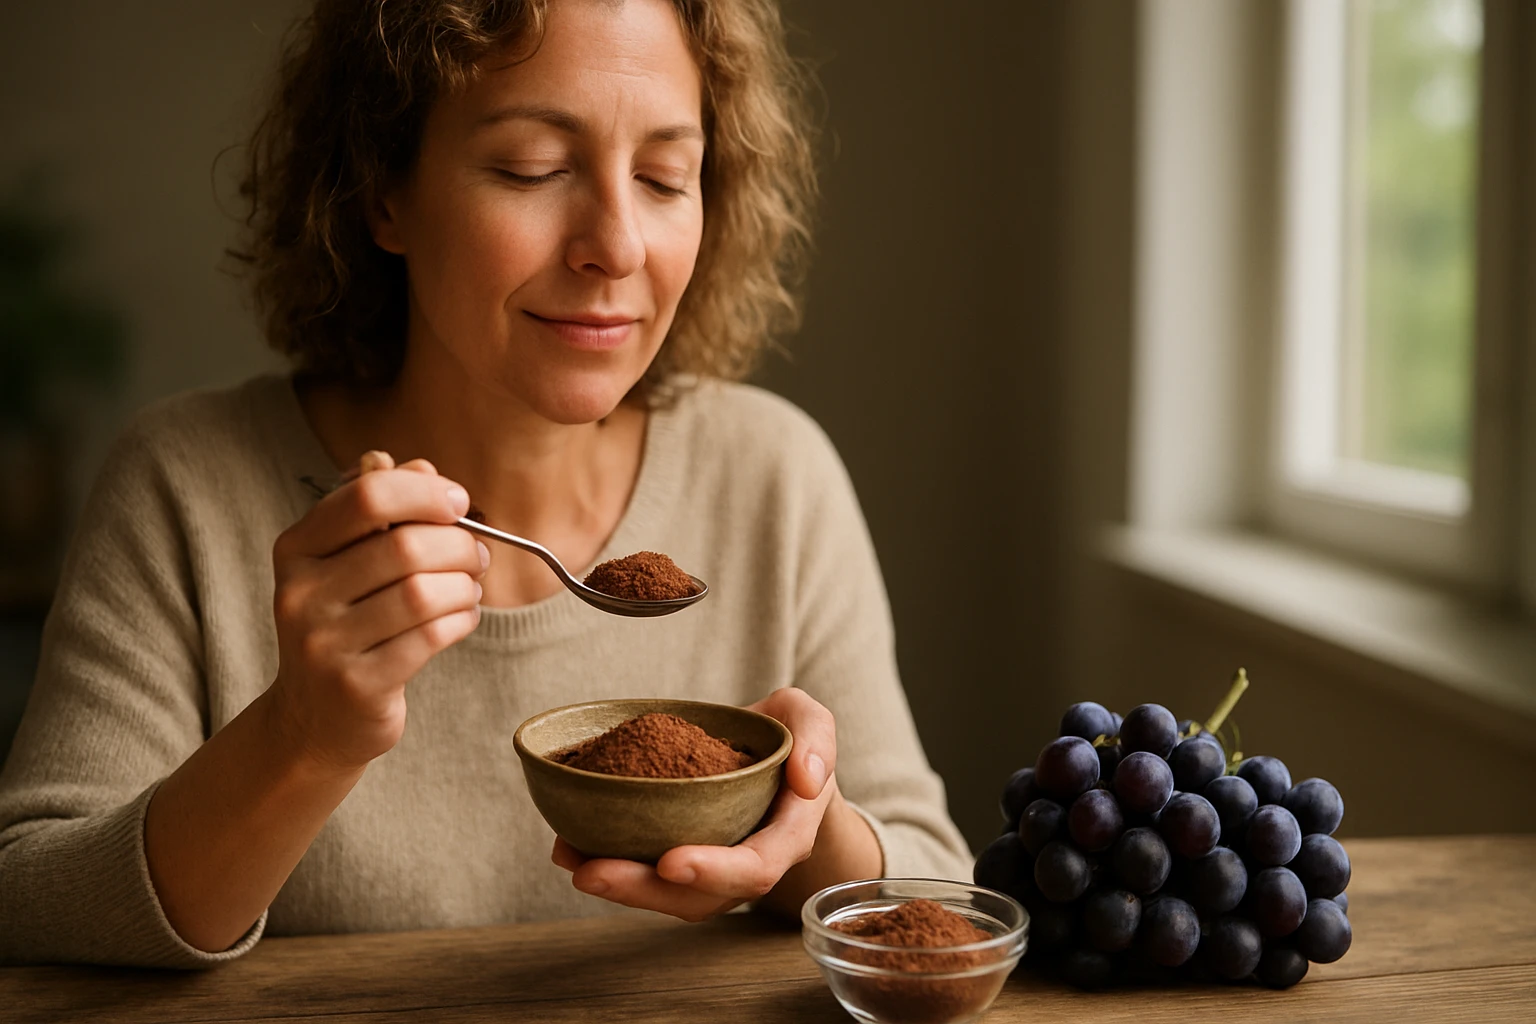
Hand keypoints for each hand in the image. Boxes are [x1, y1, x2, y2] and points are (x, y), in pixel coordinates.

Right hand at [266, 451, 488, 771]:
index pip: (367, 496)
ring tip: (469, 588)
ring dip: (465, 585)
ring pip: (424, 593)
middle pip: (405, 546)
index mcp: (296, 549)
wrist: (315, 720)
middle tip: (476, 554)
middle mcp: (301, 593)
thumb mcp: (346, 562)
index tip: (458, 502)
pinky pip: (432, 637)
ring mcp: (324, 643)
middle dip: (459, 545)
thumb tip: (422, 466)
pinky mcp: (358, 685)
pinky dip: (462, 620)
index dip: (425, 492)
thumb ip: (382, 510)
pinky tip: (461, 617)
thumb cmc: (346, 625)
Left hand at [552, 687, 870, 921]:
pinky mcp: (683, 861)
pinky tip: (567, 846)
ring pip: (669, 896)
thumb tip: (806, 778)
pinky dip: (608, 865)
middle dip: (643, 890)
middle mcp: (750, 863)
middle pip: (702, 897)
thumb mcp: (809, 719)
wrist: (776, 761)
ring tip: (570, 860)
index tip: (669, 860)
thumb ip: (816, 735)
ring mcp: (714, 869)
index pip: (757, 866)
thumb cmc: (791, 741)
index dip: (715, 869)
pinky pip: (649, 878)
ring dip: (617, 887)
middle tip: (592, 872)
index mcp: (788, 834)